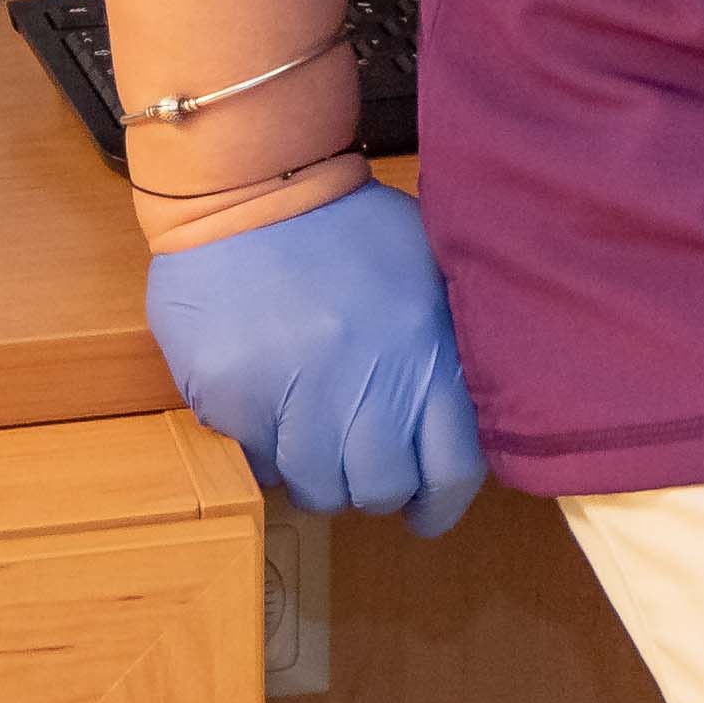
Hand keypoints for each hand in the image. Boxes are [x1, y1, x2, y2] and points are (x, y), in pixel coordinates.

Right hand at [140, 177, 485, 533]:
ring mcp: (294, 393)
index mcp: (429, 347)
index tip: (428, 511)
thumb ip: (449, 345)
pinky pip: (256, 460)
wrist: (253, 191)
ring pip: (314, 487)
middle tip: (364, 470)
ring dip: (317, 476)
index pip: (453, 465)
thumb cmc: (351, 230)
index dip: (442, 502)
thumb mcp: (429, 273)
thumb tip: (471, 418)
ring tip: (316, 438)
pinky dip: (266, 451)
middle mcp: (367, 379)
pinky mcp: (233, 398)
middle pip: (378, 488)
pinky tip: (272, 410)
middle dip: (374, 490)